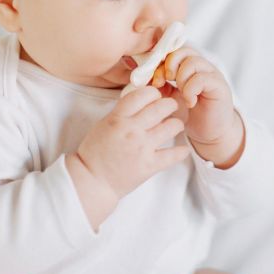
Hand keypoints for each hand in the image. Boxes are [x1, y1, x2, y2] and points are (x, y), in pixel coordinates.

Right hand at [74, 86, 190, 200]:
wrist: (92, 180)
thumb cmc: (95, 152)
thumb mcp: (104, 124)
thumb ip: (122, 113)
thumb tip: (142, 102)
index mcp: (118, 118)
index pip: (142, 95)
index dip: (153, 93)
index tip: (156, 97)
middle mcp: (132, 130)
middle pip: (161, 107)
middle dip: (170, 104)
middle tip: (172, 107)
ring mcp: (142, 148)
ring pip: (172, 127)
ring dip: (177, 124)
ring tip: (176, 126)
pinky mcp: (149, 165)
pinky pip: (173, 155)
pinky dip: (181, 151)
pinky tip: (182, 149)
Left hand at [150, 47, 239, 152]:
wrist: (209, 133)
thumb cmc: (188, 113)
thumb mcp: (168, 96)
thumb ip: (158, 83)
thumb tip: (141, 74)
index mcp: (189, 65)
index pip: (174, 49)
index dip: (161, 61)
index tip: (155, 79)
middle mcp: (202, 65)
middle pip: (184, 50)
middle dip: (169, 65)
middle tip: (166, 82)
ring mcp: (212, 74)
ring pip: (192, 62)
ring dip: (181, 78)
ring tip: (181, 93)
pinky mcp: (220, 86)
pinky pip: (202, 78)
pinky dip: (190, 90)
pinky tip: (190, 102)